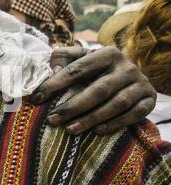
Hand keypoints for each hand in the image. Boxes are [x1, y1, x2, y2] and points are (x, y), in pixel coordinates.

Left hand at [32, 45, 155, 133]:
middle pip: (99, 89)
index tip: (35, 98)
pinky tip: (97, 131)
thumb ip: (61, 60)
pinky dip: (116, 124)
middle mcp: (127, 67)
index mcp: (107, 53)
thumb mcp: (79, 59)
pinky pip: (135, 114)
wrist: (129, 77)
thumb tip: (50, 71)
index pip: (78, 68)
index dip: (55, 84)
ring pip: (117, 103)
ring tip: (70, 130)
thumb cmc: (94, 71)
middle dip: (73, 107)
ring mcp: (140, 83)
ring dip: (92, 118)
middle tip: (52, 120)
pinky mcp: (149, 99)